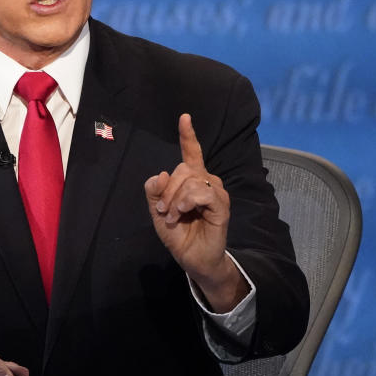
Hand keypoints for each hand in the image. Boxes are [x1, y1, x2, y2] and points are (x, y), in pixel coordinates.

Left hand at [145, 113, 248, 312]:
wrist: (192, 258)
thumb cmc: (178, 233)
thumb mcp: (158, 211)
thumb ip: (154, 191)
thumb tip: (160, 174)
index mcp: (192, 180)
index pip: (191, 152)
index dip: (188, 135)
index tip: (184, 117)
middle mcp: (207, 181)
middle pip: (183, 169)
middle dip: (167, 190)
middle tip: (163, 211)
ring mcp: (216, 192)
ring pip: (191, 179)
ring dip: (175, 198)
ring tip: (173, 216)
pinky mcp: (221, 205)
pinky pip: (203, 191)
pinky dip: (187, 200)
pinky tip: (183, 211)